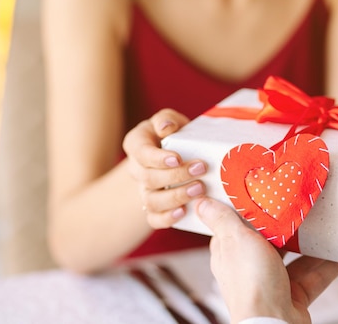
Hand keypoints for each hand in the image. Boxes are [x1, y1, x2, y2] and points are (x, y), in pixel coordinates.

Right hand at [123, 109, 207, 228]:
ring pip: (151, 201)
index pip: (141, 153)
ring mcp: (144, 190)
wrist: (177, 153)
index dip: (158, 158)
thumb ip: (166, 119)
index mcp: (136, 145)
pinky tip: (184, 212)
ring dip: (176, 197)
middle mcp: (137, 169)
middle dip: (176, 175)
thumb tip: (166, 127)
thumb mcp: (170, 120)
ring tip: (199, 190)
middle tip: (201, 169)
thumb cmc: (175, 133)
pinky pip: (154, 219)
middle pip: (148, 178)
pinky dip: (167, 218)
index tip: (178, 158)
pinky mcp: (154, 208)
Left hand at [196, 197, 337, 323]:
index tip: (267, 191)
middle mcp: (250, 267)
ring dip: (312, 243)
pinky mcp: (294, 295)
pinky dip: (329, 264)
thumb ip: (222, 220)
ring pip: (296, 257)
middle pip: (270, 240)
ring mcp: (273, 282)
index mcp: (230, 253)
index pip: (237, 226)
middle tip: (304, 203)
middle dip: (288, 224)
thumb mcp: (235, 240)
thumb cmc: (250, 283)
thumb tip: (200, 202)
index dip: (251, 210)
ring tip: (327, 221)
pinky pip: (315, 275)